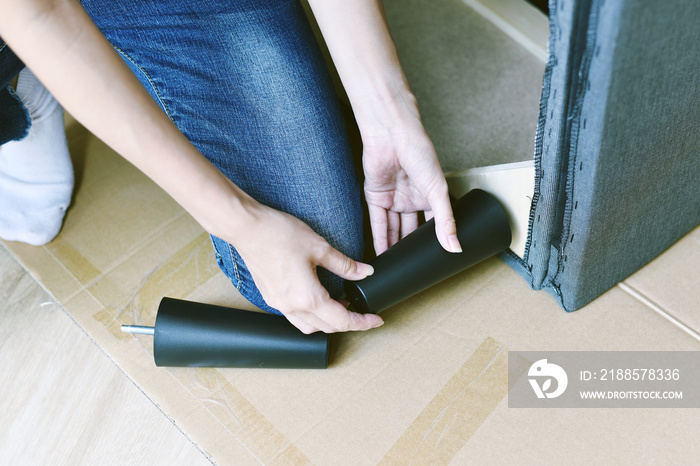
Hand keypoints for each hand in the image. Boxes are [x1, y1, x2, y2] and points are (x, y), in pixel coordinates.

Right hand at [229, 202, 383, 333]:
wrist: (247, 228)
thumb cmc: (279, 235)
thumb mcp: (320, 247)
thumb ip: (345, 265)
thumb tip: (365, 272)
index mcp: (308, 298)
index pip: (343, 321)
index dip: (363, 323)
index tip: (376, 320)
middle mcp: (293, 307)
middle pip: (327, 328)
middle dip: (348, 322)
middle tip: (363, 311)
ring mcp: (279, 304)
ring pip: (310, 326)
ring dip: (328, 322)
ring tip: (342, 305)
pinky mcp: (271, 297)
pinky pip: (295, 317)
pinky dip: (311, 315)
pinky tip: (318, 298)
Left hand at [360, 94, 461, 254]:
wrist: (392, 134)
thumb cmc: (419, 151)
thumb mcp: (438, 190)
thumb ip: (445, 221)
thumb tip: (455, 247)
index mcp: (430, 195)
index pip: (434, 224)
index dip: (434, 241)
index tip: (436, 260)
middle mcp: (412, 198)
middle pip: (412, 230)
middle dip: (412, 247)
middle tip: (414, 269)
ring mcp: (393, 198)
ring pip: (395, 229)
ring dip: (394, 247)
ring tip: (397, 268)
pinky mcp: (375, 197)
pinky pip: (378, 223)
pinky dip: (380, 239)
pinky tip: (381, 255)